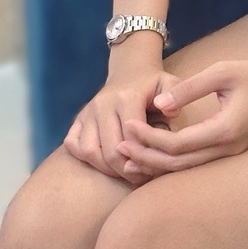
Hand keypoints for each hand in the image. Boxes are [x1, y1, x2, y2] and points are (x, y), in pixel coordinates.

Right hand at [64, 67, 180, 180]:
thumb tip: (171, 112)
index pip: (132, 136)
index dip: (144, 156)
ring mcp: (88, 112)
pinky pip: (72, 145)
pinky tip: (106, 163)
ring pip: (89, 151)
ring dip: (107, 169)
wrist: (129, 71)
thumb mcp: (169, 83)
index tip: (156, 166)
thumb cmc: (153, 84)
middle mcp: (103, 104)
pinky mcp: (78, 119)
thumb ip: (175, 95)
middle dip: (127, 169)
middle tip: (142, 177)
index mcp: (126, 97)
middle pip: (110, 149)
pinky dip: (86, 159)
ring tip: (126, 173)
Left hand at [113, 57, 247, 178]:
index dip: (148, 138)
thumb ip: (188, 89)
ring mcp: (231, 155)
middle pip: (178, 165)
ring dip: (157, 165)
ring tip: (129, 159)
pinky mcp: (231, 153)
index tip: (127, 126)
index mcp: (225, 130)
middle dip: (146, 157)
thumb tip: (158, 104)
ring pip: (187, 170)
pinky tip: (155, 159)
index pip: (177, 144)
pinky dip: (173, 163)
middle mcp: (228, 149)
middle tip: (119, 147)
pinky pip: (196, 165)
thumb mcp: (221, 72)